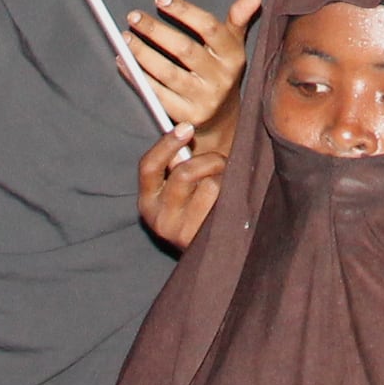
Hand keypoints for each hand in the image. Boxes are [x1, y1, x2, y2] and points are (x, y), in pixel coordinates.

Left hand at [124, 0, 258, 131]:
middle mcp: (221, 78)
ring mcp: (203, 99)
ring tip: (125, 37)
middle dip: (156, 31)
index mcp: (233, 56)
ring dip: (142, 54)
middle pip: (185, 50)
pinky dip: (137, 77)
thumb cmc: (221, 72)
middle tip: (134, 16)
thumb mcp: (233, 45)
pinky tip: (124, 62)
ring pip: (168, 73)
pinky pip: (156, 94)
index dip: (184, 11)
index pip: (209, 27)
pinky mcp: (186, 116)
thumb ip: (238, 19)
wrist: (222, 121)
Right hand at [137, 125, 228, 250]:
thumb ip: (176, 166)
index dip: (167, 143)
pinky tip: (235, 198)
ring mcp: (183, 233)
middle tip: (221, 162)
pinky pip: (227, 200)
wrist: (211, 257)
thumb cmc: (195, 211)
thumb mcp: (176, 193)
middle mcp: (161, 220)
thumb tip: (185, 131)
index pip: (149, 166)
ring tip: (228, 185)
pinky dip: (235, 191)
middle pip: (185, 172)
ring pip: (211, 184)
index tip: (186, 127)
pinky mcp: (207, 239)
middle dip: (209, 159)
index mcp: (148, 203)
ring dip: (225, 177)